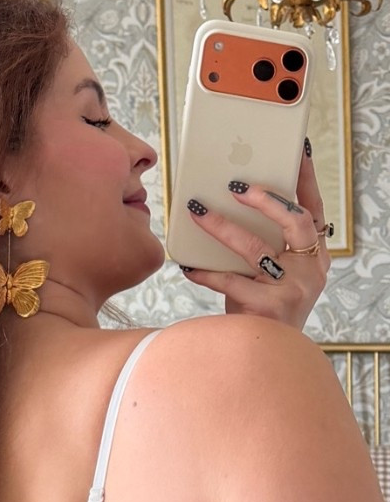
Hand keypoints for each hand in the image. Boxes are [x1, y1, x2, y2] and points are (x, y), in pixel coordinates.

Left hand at [181, 140, 329, 330]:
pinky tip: (187, 264)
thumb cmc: (265, 303)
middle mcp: (311, 269)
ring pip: (256, 248)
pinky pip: (231, 281)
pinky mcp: (268, 307)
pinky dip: (205, 271)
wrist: (268, 352)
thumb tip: (232, 198)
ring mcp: (293, 288)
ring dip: (222, 226)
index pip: (313, 208)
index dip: (306, 178)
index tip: (298, 149)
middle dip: (265, 199)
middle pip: (294, 221)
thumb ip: (267, 240)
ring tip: (197, 210)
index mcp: (315, 254)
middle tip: (235, 186)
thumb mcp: (276, 270)